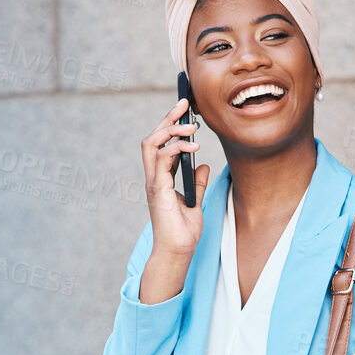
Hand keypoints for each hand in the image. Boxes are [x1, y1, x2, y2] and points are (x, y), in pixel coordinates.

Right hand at [138, 99, 210, 302]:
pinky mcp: (158, 189)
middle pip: (152, 138)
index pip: (160, 144)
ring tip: (191, 126)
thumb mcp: (195, 201)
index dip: (170, 125)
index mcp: (160, 179)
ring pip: (152, 143)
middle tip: (184, 103)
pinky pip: (162, 159)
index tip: (185, 110)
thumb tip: (202, 165)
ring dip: (171, 129)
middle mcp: (154, 178)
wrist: (178, 251)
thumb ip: (196, 182)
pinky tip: (193, 147)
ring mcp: (154, 183)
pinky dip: (177, 148)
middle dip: (167, 117)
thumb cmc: (184, 232)